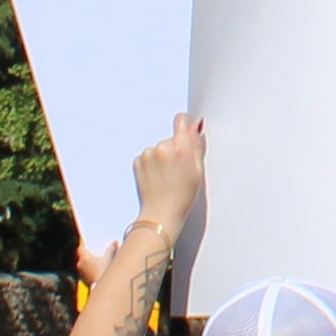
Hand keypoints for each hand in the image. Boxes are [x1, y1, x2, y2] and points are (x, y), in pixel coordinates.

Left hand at [130, 113, 205, 234]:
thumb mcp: (198, 171)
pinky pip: (147, 156)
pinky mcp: (137, 161)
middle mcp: (162, 147)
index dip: (184, 125)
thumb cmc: (182, 197)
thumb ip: (196, 145)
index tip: (186, 133)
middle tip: (179, 170)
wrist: (161, 214)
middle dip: (175, 149)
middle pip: (170, 138)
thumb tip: (195, 127)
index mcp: (181, 148)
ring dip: (162, 157)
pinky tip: (157, 177)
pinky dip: (151, 164)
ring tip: (167, 176)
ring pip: (158, 148)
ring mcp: (148, 154)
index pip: (180, 121)